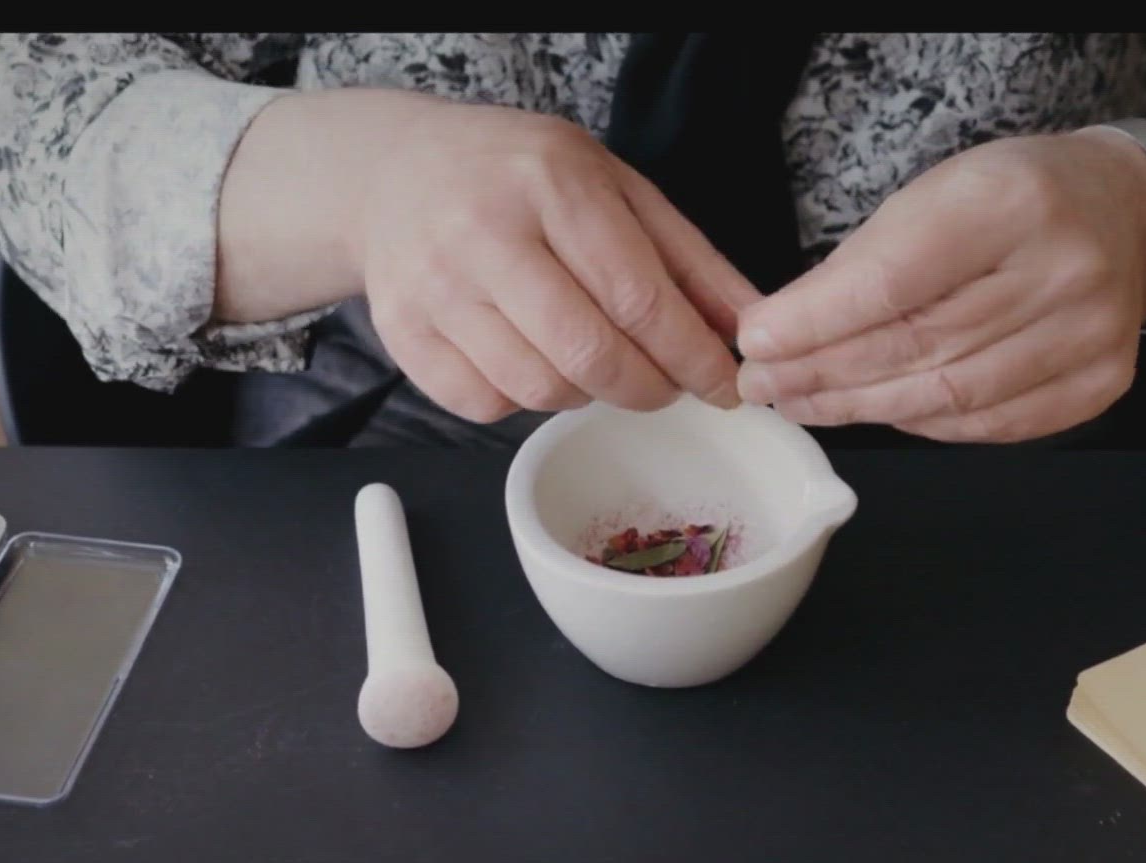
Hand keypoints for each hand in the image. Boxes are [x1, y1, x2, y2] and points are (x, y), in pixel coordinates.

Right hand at [219, 89, 757, 422]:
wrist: (396, 172)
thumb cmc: (521, 178)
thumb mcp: (615, 188)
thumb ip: (688, 259)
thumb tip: (749, 329)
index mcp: (552, 187)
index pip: (639, 298)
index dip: (692, 357)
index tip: (726, 386)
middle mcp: (485, 235)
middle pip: (589, 355)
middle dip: (647, 388)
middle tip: (665, 386)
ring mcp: (435, 289)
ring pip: (539, 390)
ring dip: (586, 394)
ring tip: (594, 362)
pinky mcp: (404, 335)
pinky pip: (486, 406)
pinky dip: (524, 401)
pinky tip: (534, 361)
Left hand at [733, 129, 1145, 441]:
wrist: (1126, 210)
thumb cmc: (1012, 198)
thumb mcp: (935, 194)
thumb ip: (863, 262)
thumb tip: (779, 333)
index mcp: (1012, 203)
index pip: (893, 281)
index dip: (816, 322)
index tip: (756, 343)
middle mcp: (1062, 272)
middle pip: (917, 347)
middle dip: (824, 372)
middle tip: (765, 385)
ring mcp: (1088, 336)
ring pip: (948, 397)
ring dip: (860, 407)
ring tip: (803, 404)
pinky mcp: (1099, 383)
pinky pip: (989, 425)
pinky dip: (923, 423)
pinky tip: (879, 412)